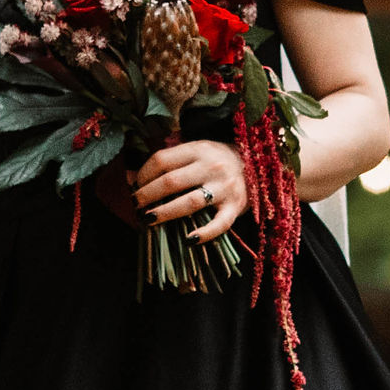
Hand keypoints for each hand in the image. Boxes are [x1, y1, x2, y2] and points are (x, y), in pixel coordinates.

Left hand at [131, 138, 246, 244]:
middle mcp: (212, 166)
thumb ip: (168, 162)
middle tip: (135, 205)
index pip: (162, 160)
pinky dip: (205, 233)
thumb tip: (131, 177)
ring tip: (148, 219)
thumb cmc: (217, 160)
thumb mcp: (195, 152)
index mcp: (198, 149)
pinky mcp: (236, 207)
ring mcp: (225, 188)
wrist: (258, 165)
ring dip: (165, 213)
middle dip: (147, 195)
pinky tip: (189, 240)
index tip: (134, 186)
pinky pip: (219, 223)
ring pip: (190, 202)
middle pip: (171, 182)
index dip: (143, 175)